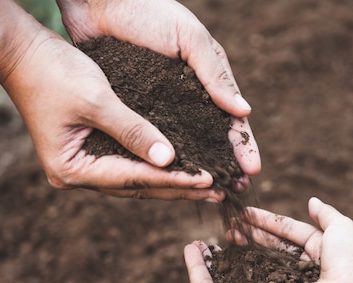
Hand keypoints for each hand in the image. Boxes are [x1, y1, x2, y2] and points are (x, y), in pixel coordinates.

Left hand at [55, 0, 260, 192]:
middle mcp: (186, 100)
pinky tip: (166, 179)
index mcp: (207, 82)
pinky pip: (148, 139)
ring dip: (195, 170)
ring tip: (206, 193)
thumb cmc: (150, 11)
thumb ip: (215, 74)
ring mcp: (159, 108)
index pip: (231, 121)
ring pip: (182, 147)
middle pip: (210, 141)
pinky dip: (158, 160)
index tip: (252, 170)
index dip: (243, 146)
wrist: (100, 1)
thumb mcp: (189, 38)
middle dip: (225, 166)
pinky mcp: (132, 110)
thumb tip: (244, 112)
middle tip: (237, 190)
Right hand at [226, 197, 352, 282]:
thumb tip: (312, 201)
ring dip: (248, 248)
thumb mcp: (341, 227)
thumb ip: (326, 213)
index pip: (285, 228)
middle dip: (252, 233)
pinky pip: (268, 279)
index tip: (245, 213)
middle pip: (272, 243)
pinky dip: (252, 270)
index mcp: (317, 243)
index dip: (265, 220)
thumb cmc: (350, 257)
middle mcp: (304, 260)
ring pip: (266, 259)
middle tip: (230, 226)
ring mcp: (295, 278)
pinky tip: (236, 262)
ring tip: (229, 238)